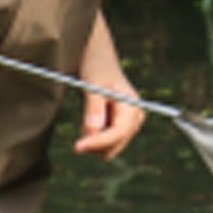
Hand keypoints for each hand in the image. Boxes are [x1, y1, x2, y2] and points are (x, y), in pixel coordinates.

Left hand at [72, 18, 144, 157]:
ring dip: (93, 140)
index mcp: (132, 106)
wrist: (100, 62)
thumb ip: (93, 108)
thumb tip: (93, 132)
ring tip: (87, 117)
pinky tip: (92, 120)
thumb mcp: (93, 85)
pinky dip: (94, 138)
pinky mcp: (121, 129)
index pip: (118, 133)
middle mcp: (135, 119)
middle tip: (79, 127)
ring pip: (108, 149)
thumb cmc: (97, 69)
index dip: (98, 142)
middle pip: (113, 147)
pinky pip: (105, 145)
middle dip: (94, 142)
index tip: (76, 146)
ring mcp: (129, 125)